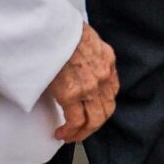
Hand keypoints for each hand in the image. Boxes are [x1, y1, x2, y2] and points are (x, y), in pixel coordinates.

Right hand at [47, 25, 117, 142]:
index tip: (93, 112)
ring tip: (71, 136)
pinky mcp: (72, 94)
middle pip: (106, 109)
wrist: (51, 27)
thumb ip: (88, 53)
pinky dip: (70, 131)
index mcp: (107, 60)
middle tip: (83, 130)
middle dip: (95, 124)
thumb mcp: (86, 37)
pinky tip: (61, 133)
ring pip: (94, 119)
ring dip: (83, 132)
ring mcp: (90, 87)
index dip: (103, 105)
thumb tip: (77, 63)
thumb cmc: (62, 28)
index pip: (112, 90)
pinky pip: (75, 121)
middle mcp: (104, 76)